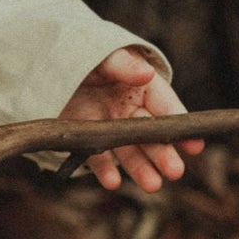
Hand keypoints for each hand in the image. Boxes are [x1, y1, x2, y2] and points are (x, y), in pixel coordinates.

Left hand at [58, 47, 204, 193]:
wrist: (44, 61)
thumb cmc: (81, 53)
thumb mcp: (102, 54)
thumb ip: (123, 64)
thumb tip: (146, 73)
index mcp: (140, 86)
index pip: (165, 106)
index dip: (180, 125)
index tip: (195, 144)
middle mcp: (128, 108)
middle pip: (150, 134)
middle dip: (163, 153)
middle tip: (175, 171)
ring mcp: (108, 125)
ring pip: (129, 151)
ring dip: (141, 169)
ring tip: (153, 185)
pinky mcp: (85, 137)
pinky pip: (97, 158)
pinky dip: (105, 170)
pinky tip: (113, 182)